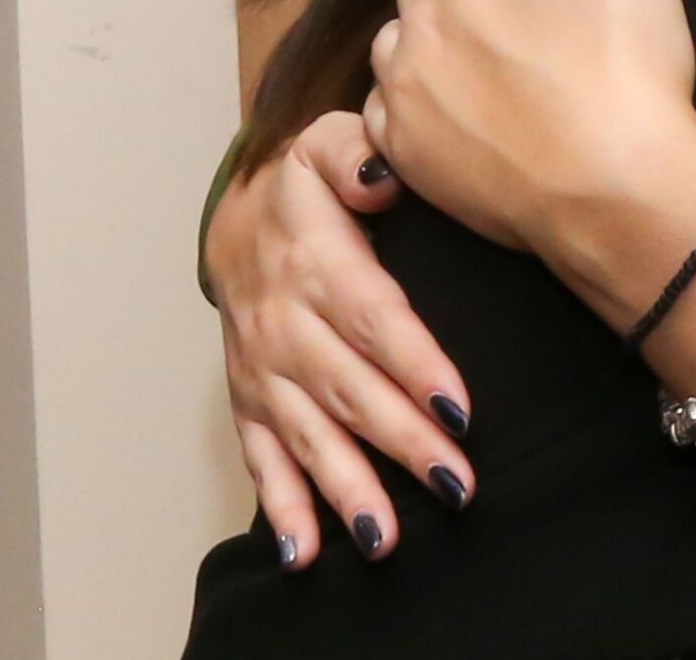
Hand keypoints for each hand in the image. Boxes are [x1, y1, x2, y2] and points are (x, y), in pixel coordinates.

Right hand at [208, 110, 476, 566]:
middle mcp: (285, 324)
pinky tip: (307, 553)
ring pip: (310, 435)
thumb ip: (359, 151)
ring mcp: (263, 369)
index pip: (374, 319)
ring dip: (348, 487)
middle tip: (457, 484)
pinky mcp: (250, 401)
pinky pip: (263, 459)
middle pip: (351, 389)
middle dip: (404, 441)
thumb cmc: (306, 183)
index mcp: (316, 263)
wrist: (236, 213)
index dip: (415, 364)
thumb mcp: (329, 142)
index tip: (458, 407)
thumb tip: (382, 175)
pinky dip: (283, 507)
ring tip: (386, 536)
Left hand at [366, 0, 695, 260]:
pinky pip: (390, 107)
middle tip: (526, 11)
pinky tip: (470, 115)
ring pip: (402, 35)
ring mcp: (404, 83)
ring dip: (435, 36)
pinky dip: (421, 102)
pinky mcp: (400, 149)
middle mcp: (421, 10)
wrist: (615, 190)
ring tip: (495, 62)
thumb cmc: (630, 60)